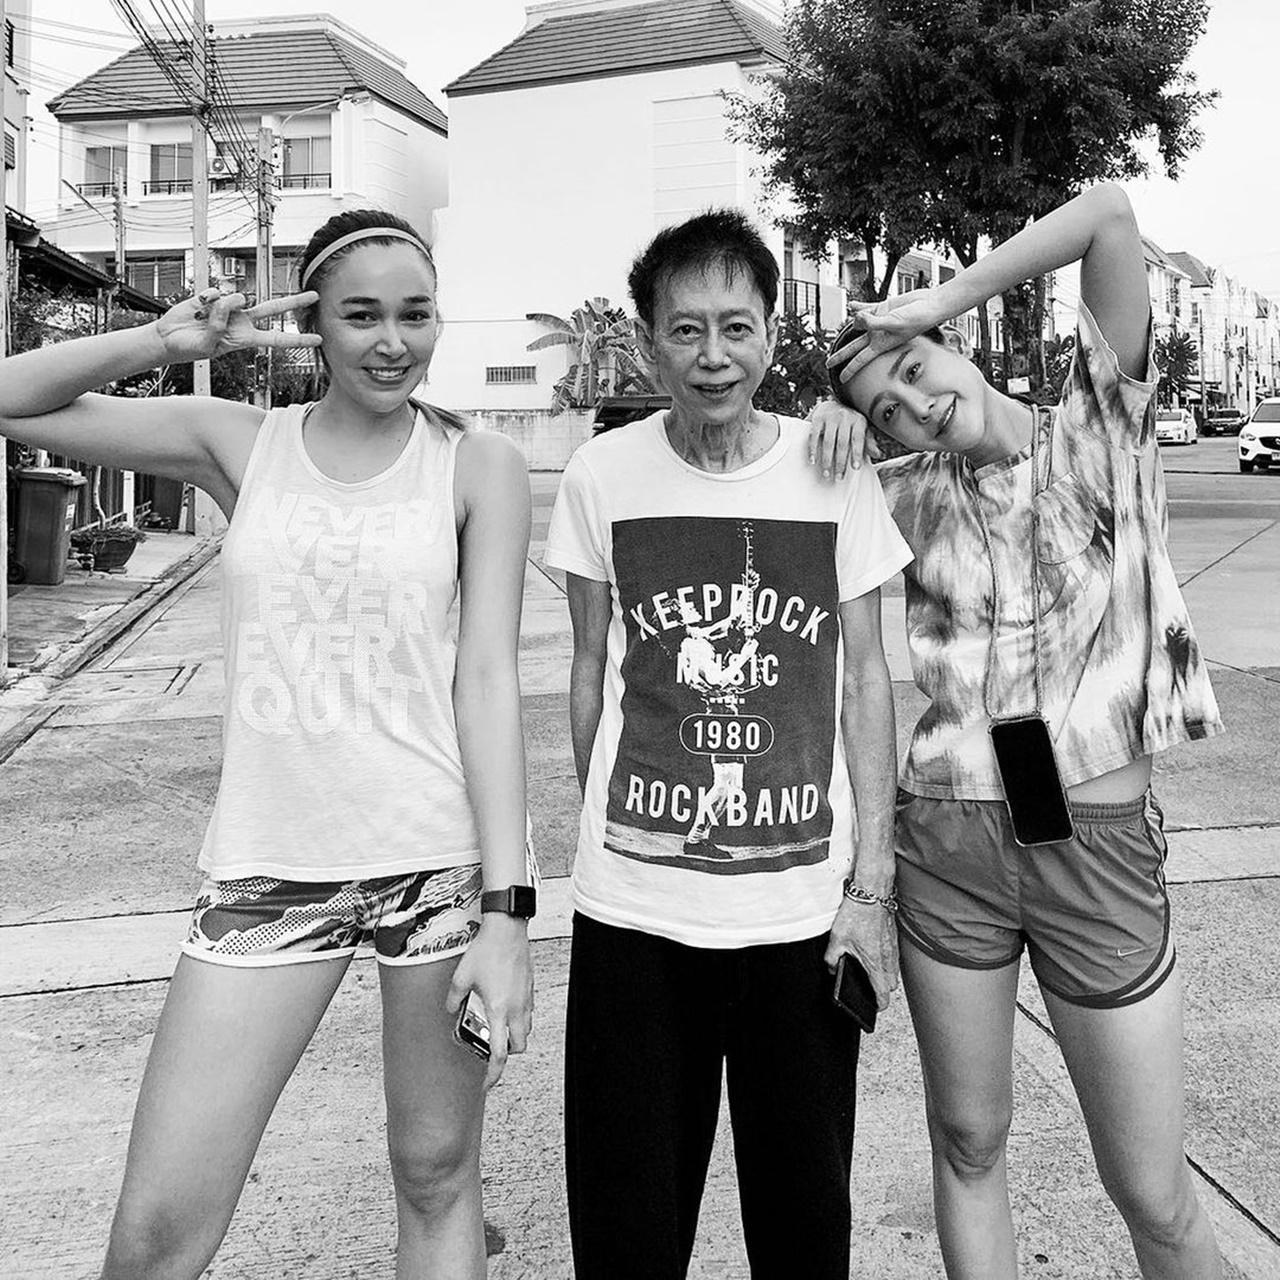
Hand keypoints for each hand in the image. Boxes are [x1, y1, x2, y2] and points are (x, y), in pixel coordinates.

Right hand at [154, 287, 322, 362]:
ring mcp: (230, 308)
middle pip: (273, 309)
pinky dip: (206, 300)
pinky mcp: (215, 296)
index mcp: (245, 339)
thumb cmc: (189, 347)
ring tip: (204, 318)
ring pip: (238, 298)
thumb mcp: (208, 345)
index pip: (277, 339)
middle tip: (315, 296)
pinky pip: (216, 292)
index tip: (318, 340)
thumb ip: (220, 326)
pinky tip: (198, 308)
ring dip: (221, 307)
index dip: (297, 339)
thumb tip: (230, 302)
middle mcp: (242, 322)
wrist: (169, 337)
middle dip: (294, 302)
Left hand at [446, 914, 533, 1089]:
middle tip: (492, 1051)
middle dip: (506, 1054)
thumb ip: (454, 998)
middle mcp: (516, 1009)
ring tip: (497, 1027)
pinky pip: (527, 1012)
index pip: (499, 1054)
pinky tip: (504, 1005)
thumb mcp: (461, 977)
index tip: (486, 1083)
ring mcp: (526, 998)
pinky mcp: (529, 988)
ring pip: (525, 1030)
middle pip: (518, 1046)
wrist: (507, 929)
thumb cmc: (487, 950)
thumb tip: (451, 1008)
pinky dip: (518, 1017)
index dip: (493, 1074)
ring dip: (513, 1035)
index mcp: (498, 1011)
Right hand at [807, 399, 877, 476]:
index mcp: (858, 420)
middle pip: (842, 443)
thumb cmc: (848, 423)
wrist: (831, 405)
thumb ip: (869, 442)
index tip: (855, 468)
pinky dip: (813, 449)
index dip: (857, 454)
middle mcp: (845, 417)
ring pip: (828, 442)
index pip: (858, 439)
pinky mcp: (818, 418)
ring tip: (826, 473)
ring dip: (827, 460)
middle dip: (840, 462)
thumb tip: (877, 454)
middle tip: (838, 477)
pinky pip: (814, 436)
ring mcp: (830, 417)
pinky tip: (813, 461)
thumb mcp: (861, 429)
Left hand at [823, 896, 898, 1011]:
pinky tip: (872, 952)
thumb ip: (832, 958)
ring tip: (869, 970)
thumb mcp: (836, 938)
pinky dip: (885, 960)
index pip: (883, 995)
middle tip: (868, 988)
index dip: (877, 1005)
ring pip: (893, 971)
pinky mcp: (894, 938)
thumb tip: (833, 968)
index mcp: (875, 964)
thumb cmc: (857, 914)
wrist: (872, 892)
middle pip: (890, 985)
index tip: (871, 1006)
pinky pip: (893, 957)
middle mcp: (888, 959)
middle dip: (881, 989)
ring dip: (884, 974)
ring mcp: (893, 948)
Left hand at [827, 288, 947, 388]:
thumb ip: (873, 322)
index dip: (849, 370)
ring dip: (857, 318)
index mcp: (880, 344)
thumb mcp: (893, 323)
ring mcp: (878, 322)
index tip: (840, 379)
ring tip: (866, 314)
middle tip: (828, 363)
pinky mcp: (882, 308)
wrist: (929, 304)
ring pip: (858, 323)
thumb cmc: (917, 318)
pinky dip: (857, 307)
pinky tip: (851, 306)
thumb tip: (855, 318)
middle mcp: (877, 335)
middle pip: (853, 348)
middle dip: (840, 355)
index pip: (860, 360)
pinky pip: (865, 308)